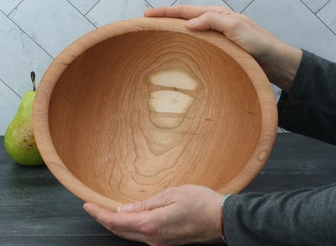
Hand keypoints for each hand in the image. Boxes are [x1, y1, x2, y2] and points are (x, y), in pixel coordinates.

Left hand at [84, 185, 224, 245]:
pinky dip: (127, 226)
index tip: (87, 205)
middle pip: (119, 231)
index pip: (116, 222)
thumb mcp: (171, 195)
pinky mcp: (165, 241)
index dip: (99, 214)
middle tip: (91, 207)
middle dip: (102, 219)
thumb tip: (124, 210)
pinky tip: (125, 218)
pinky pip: (139, 235)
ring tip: (103, 211)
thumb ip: (146, 205)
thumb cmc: (200, 202)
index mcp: (152, 225)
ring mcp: (159, 242)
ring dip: (114, 224)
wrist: (222, 219)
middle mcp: (152, 238)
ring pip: (128, 235)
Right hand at [145, 5, 301, 92]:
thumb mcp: (236, 27)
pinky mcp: (219, 48)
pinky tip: (180, 49)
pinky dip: (186, 43)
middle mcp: (214, 23)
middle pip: (185, 18)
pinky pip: (197, 43)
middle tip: (148, 23)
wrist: (272, 60)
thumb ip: (213, 21)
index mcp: (216, 15)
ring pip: (190, 30)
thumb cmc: (258, 43)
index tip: (147, 15)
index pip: (185, 11)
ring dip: (174, 30)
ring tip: (159, 34)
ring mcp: (216, 36)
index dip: (166, 13)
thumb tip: (189, 23)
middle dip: (166, 19)